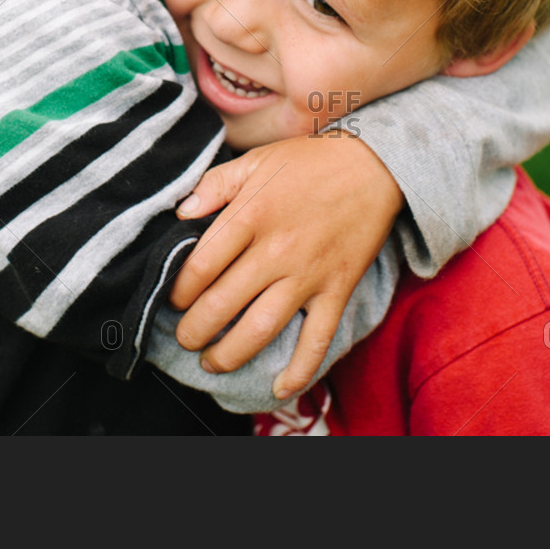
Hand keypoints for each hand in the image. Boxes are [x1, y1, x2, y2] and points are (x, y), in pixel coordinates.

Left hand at [169, 132, 402, 397]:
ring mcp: (308, 274)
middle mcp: (276, 250)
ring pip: (260, 328)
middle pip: (222, 304)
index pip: (201, 266)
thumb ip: (214, 185)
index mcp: (251, 215)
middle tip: (185, 338)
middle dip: (195, 330)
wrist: (374, 167)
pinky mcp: (336, 290)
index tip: (175, 298)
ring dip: (230, 354)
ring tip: (212, 362)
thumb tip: (180, 213)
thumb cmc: (309, 163)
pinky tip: (280, 387)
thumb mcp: (256, 161)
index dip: (179, 290)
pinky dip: (300, 369)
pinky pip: (317, 338)